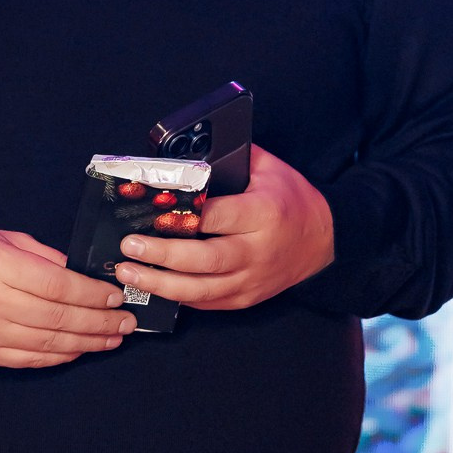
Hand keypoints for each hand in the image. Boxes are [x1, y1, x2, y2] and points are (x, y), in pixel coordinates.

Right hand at [0, 228, 135, 367]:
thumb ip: (41, 256)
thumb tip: (82, 274)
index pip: (57, 286)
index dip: (92, 294)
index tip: (115, 295)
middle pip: (58, 317)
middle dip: (99, 321)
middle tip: (126, 321)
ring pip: (49, 342)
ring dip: (88, 342)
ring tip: (114, 338)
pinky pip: (31, 359)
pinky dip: (60, 356)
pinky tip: (81, 349)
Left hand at [114, 145, 333, 310]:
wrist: (324, 241)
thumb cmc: (290, 199)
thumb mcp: (269, 168)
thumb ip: (231, 158)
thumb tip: (187, 150)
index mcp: (263, 213)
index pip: (216, 216)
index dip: (182, 217)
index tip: (150, 213)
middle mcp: (257, 251)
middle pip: (205, 259)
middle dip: (162, 254)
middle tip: (129, 246)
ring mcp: (251, 279)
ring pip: (202, 289)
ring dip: (161, 284)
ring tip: (128, 272)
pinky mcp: (246, 298)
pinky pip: (207, 302)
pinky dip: (177, 296)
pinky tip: (152, 286)